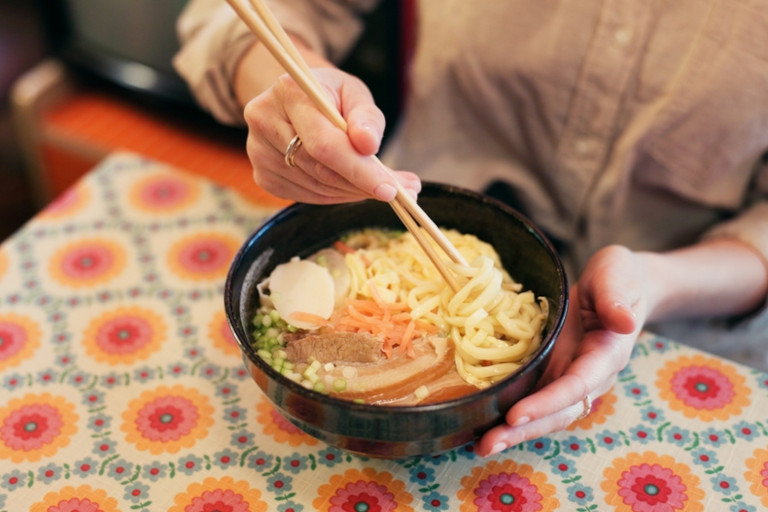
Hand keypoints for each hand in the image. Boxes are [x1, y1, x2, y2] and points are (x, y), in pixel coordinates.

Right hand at [243, 67, 420, 203]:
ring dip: (351, 191)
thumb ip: (367, 117)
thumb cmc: (331, 95)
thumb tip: (369, 144)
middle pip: (320, 170)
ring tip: (375, 183)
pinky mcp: (263, 175)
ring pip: (316, 188)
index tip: (390, 189)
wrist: (296, 98)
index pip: (324, 144)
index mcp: (289, 91)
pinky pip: (307, 196)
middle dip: (362, 184)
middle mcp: (264, 120)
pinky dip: (334, 195)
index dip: (359, 170)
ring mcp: (258, 152)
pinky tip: (347, 182)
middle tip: (397, 191)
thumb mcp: (355, 93)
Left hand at [475, 245, 647, 456]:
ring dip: (515, 430)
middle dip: (523, 429)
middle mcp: (589, 374)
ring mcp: (571, 375)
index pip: (576, 385)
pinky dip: (513, 412)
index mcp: (606, 354)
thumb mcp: (618, 277)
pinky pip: (535, 396)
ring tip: (481, 444)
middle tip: (487, 444)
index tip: (515, 414)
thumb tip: (625, 322)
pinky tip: (487, 423)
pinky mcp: (556, 372)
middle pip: (557, 411)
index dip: (546, 402)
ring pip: (545, 412)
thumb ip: (617, 298)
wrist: (620, 284)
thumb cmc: (619, 277)